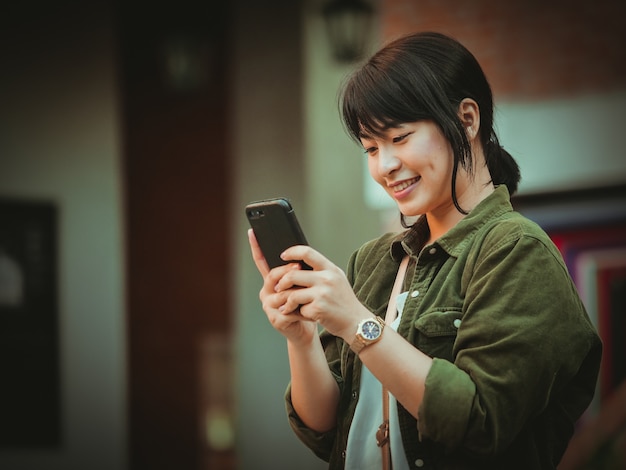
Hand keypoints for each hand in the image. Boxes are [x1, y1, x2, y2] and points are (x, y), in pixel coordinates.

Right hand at [247, 229, 317, 344]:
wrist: (307, 328)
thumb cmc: (305, 303)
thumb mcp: (301, 284)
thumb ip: (297, 270)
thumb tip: (302, 252)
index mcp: (271, 281)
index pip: (261, 261)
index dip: (256, 246)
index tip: (252, 231)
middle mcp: (266, 292)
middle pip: (272, 275)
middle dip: (286, 270)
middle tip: (298, 265)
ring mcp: (269, 306)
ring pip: (282, 293)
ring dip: (297, 291)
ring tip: (310, 291)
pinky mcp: (276, 319)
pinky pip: (288, 309)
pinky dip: (301, 308)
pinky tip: (309, 310)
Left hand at [274, 244, 371, 340]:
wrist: (357, 322)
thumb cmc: (345, 302)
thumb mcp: (337, 280)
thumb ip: (321, 272)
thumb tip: (297, 266)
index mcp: (331, 269)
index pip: (307, 252)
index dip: (292, 252)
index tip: (283, 255)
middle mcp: (327, 279)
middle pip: (293, 275)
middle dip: (281, 283)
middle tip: (278, 288)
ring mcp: (323, 294)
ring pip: (292, 294)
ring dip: (286, 302)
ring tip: (286, 306)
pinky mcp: (318, 308)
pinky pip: (299, 309)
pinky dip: (299, 314)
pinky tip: (304, 315)